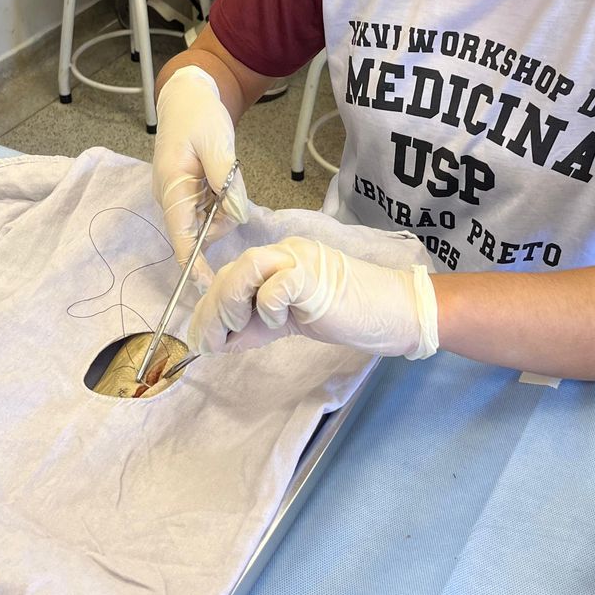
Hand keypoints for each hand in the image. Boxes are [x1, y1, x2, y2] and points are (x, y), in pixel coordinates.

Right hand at [152, 66, 248, 283]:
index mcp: (171, 185)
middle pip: (201, 231)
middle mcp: (170, 197)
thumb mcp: (218, 142)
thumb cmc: (199, 116)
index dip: (193, 263)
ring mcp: (178, 197)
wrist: (189, 96)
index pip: (181, 235)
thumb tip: (237, 214)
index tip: (208, 286)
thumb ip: (228, 181)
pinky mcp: (188, 195)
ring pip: (209, 221)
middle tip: (230, 179)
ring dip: (224, 206)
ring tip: (225, 171)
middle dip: (223, 217)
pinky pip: (210, 210)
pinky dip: (221, 199)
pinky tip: (220, 176)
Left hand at [188, 235, 437, 359]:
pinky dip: (268, 308)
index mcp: (278, 260)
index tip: (202, 340)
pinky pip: (275, 286)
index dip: (209, 307)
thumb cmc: (346, 316)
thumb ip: (257, 326)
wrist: (391, 313)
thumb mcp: (290, 322)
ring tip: (239, 330)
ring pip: (246, 268)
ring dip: (232, 304)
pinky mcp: (314, 275)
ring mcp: (300, 259)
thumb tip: (216, 341)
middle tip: (211, 343)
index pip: (230, 275)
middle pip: (232, 271)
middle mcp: (285, 252)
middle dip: (214, 311)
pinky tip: (282, 324)